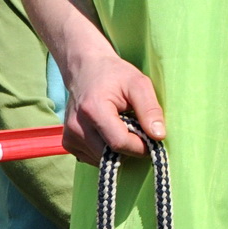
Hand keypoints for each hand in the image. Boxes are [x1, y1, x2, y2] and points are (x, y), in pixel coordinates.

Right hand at [59, 46, 165, 164]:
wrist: (85, 69)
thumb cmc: (114, 74)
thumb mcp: (139, 84)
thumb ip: (150, 109)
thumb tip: (159, 136)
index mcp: (93, 110)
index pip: (119, 143)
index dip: (140, 146)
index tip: (152, 140)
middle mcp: (77, 126)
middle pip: (110, 154)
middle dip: (130, 148)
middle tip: (137, 129)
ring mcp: (70, 136)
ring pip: (102, 159)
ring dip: (118, 150)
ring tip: (122, 126)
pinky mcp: (68, 142)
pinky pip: (93, 158)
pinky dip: (106, 150)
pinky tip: (109, 131)